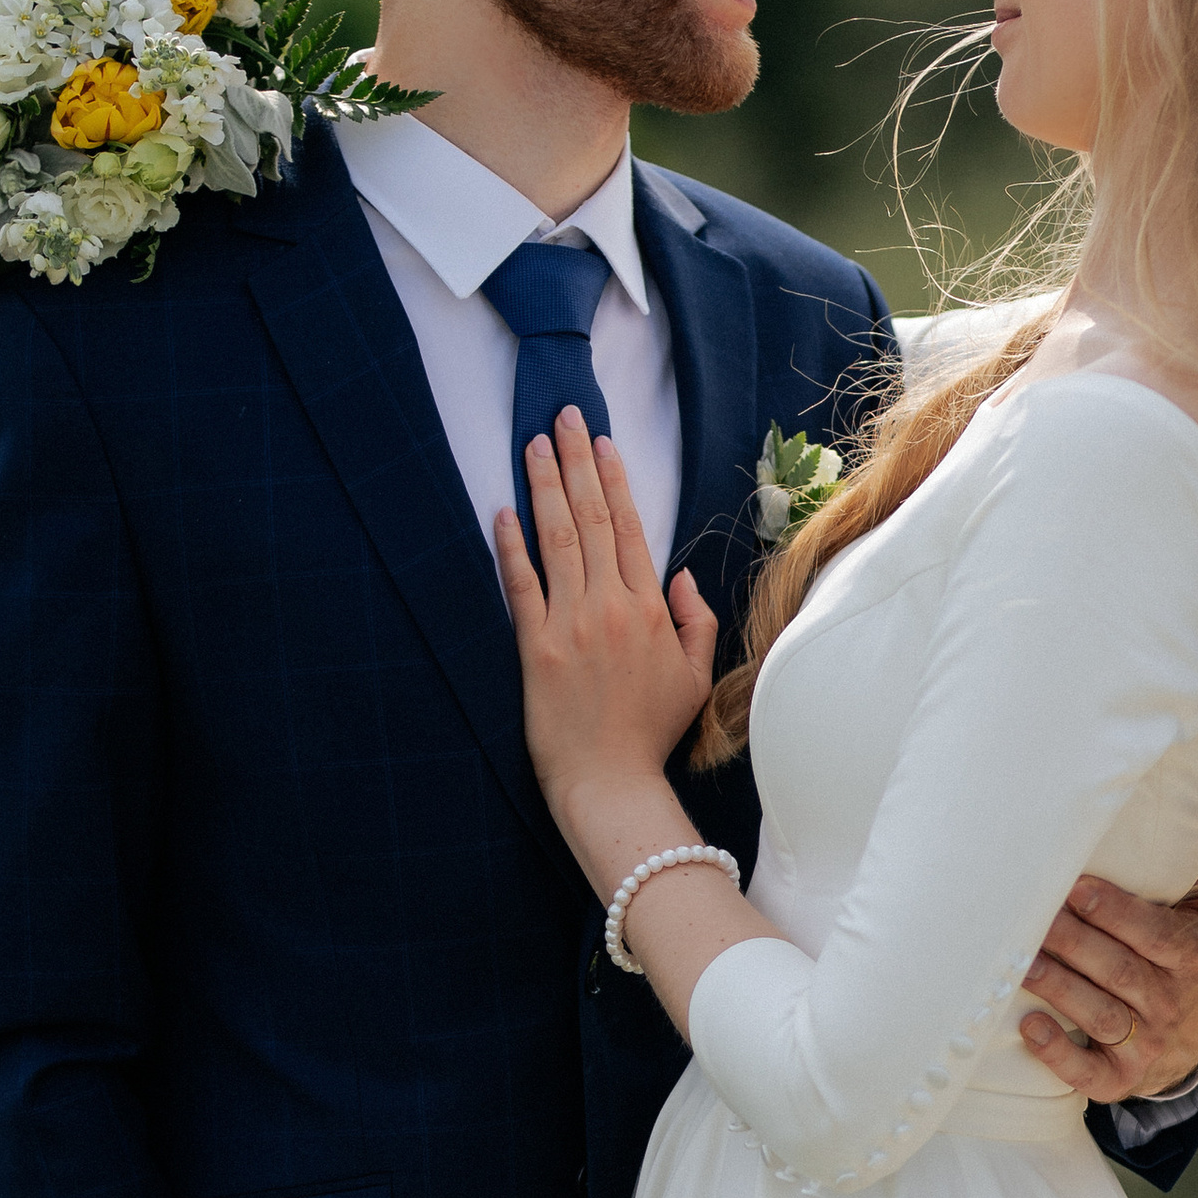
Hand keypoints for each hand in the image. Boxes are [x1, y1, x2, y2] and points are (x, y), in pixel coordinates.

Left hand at [496, 410, 718, 842]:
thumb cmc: (652, 733)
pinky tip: (501, 510)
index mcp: (651, 609)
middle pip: (591, 518)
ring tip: (533, 444)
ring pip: (556, 539)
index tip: (600, 441)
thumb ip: (696, 620)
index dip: (613, 479)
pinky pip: (520, 586)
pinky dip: (510, 547)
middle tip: (562, 416)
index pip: (630, 527)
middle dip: (576, 462)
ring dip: (543, 486)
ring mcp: (570, 624)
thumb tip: (682, 575)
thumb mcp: (696, 677)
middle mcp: (610, 606)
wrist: (609, 781)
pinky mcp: (534, 647)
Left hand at [1016, 794, 1197, 1106]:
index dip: (1115, 913)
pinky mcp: (1119, 1078)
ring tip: (1020, 964)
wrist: (1187, 1040)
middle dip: (1074, 944)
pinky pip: (1089, 1073)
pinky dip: (1058, 1053)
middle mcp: (1170, 1000)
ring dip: (1059, 989)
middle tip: (1031, 918)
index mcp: (1190, 953)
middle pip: (1120, 971)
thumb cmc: (1182, 954)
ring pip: (1100, 1016)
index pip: (1155, 934)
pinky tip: (1028, 1028)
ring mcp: (1146, 1043)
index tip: (1076, 887)